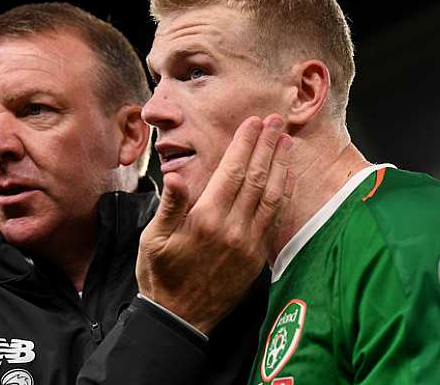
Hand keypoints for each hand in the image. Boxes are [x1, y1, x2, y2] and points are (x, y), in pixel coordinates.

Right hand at [136, 114, 293, 332]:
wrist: (180, 319)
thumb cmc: (160, 276)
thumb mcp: (153, 240)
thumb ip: (169, 206)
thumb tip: (175, 176)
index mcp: (205, 219)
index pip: (231, 172)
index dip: (244, 145)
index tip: (253, 122)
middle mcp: (232, 229)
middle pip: (256, 178)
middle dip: (267, 147)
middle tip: (275, 121)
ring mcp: (248, 243)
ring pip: (271, 197)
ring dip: (280, 166)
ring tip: (286, 141)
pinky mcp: (256, 256)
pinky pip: (274, 219)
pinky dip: (283, 195)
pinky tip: (287, 178)